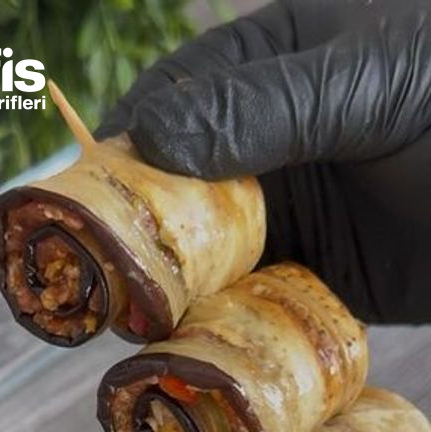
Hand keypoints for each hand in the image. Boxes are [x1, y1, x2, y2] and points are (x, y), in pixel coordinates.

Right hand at [96, 1, 430, 323]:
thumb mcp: (366, 86)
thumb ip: (262, 108)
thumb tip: (150, 138)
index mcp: (269, 69)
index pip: (171, 102)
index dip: (123, 148)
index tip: (85, 195)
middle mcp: (266, 144)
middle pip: (178, 187)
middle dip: (139, 228)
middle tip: (102, 274)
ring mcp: (290, 212)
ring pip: (208, 251)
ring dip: (175, 286)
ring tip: (137, 322)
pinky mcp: (313, 274)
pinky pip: (253, 298)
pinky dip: (224, 321)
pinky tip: (198, 342)